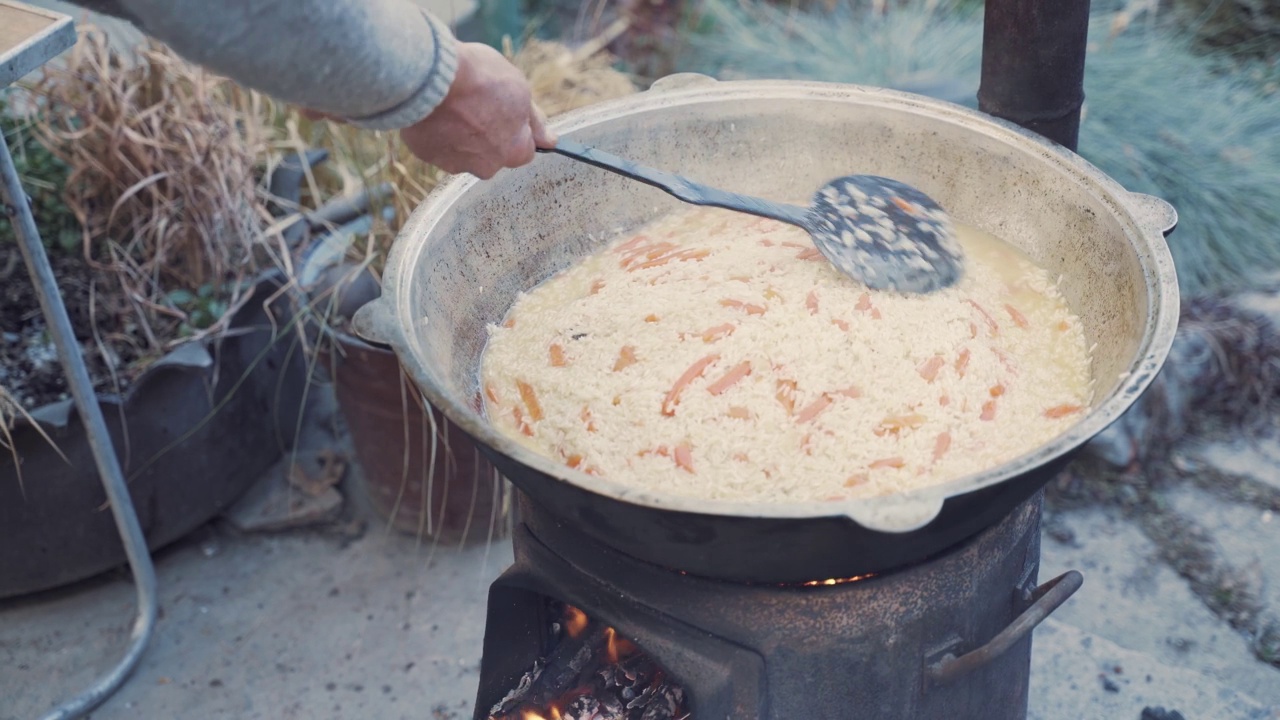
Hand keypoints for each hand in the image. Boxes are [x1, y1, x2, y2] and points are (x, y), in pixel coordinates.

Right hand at [399, 42, 555, 178]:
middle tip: (474, 105)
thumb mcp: (518, 90)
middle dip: (486, 135)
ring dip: (460, 134)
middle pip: (492, 153)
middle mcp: (487, 166)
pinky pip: (437, 146)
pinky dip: (437, 132)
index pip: (524, 149)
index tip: (505, 111)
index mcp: (515, 151)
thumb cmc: (479, 78)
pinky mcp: (427, 156)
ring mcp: (455, 163)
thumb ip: (534, 120)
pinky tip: (433, 110)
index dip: (515, 129)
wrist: (430, 76)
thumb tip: (551, 141)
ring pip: (463, 151)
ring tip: (450, 105)